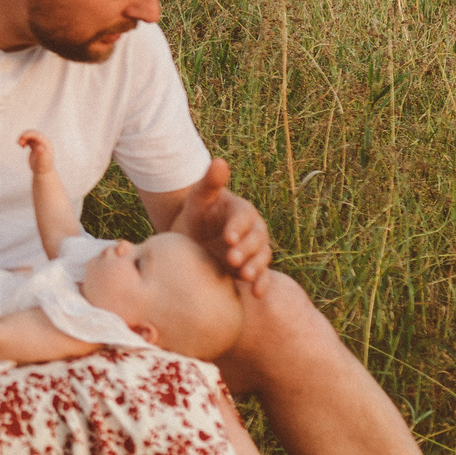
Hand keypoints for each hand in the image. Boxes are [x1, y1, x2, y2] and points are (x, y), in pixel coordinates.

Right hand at [17, 130, 60, 185]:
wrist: (43, 172)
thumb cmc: (43, 167)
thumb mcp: (42, 160)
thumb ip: (41, 154)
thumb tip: (39, 147)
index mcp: (46, 143)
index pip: (37, 135)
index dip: (29, 134)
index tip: (21, 138)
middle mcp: (43, 142)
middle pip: (33, 133)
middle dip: (25, 136)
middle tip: (19, 142)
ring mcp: (39, 143)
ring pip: (30, 136)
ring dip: (23, 138)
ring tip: (19, 144)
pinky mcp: (35, 146)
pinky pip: (29, 139)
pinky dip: (24, 140)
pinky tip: (22, 146)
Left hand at [175, 160, 271, 289]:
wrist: (193, 238)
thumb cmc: (197, 214)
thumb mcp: (199, 198)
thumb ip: (209, 182)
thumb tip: (219, 161)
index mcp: (241, 211)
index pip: (243, 218)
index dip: (237, 227)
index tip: (227, 237)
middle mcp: (253, 231)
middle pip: (256, 239)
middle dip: (246, 249)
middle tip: (232, 259)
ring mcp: (254, 251)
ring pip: (261, 258)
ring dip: (255, 267)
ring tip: (244, 277)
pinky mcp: (251, 268)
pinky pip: (262, 276)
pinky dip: (262, 284)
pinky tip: (256, 294)